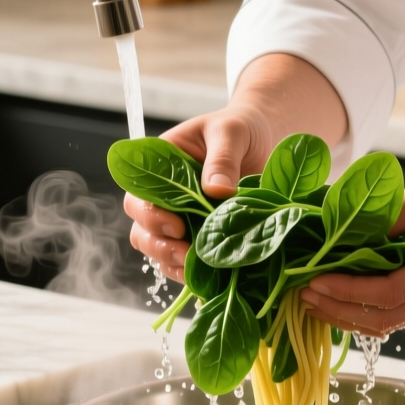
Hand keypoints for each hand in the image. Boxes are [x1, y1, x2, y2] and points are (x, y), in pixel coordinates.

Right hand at [124, 106, 274, 281]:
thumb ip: (222, 158)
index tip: (176, 226)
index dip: (150, 216)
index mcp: (159, 167)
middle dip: (159, 246)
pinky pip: (187, 261)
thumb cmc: (241, 129)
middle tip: (185, 253)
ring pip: (159, 250)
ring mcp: (182, 218)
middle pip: (142, 230)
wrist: (265, 139)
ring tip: (197, 267)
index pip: (138, 196)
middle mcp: (164, 196)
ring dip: (173, 263)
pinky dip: (193, 272)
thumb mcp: (230, 132)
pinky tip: (210, 276)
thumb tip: (216, 190)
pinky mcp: (203, 236)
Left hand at [301, 157, 404, 334]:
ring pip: (389, 322)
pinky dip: (365, 308)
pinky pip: (398, 311)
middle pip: (384, 319)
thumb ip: (400, 210)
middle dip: (339, 311)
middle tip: (301, 295)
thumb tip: (356, 230)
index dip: (347, 292)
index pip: (389, 293)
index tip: (314, 280)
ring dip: (348, 315)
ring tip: (312, 299)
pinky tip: (340, 295)